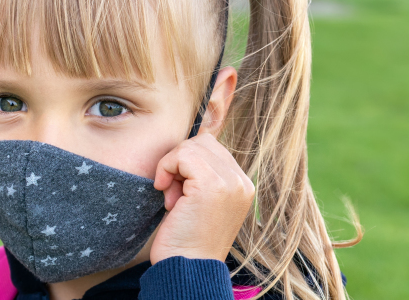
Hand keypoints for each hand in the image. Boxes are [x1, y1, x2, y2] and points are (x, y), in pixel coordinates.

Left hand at [150, 132, 254, 262]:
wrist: (188, 267)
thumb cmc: (186, 238)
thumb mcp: (199, 201)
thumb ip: (200, 176)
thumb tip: (183, 149)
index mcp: (242, 185)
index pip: (211, 147)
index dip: (186, 163)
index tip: (179, 191)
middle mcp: (242, 181)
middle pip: (201, 142)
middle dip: (179, 163)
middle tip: (174, 194)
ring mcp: (230, 182)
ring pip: (190, 146)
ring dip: (171, 168)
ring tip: (173, 198)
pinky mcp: (213, 185)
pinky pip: (182, 155)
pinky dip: (166, 169)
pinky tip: (166, 194)